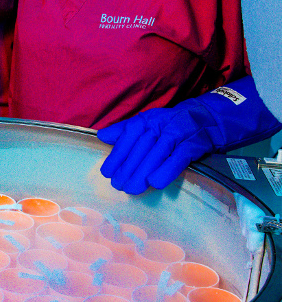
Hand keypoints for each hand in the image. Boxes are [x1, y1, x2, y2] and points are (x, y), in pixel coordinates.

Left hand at [97, 107, 213, 194]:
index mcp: (146, 120)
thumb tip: (101, 135)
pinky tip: (155, 183)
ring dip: (143, 173)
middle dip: (127, 168)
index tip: (107, 172)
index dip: (117, 155)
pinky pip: (177, 158)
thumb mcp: (146, 123)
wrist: (205, 119)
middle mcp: (159, 125)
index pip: (128, 137)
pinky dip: (166, 170)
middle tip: (117, 185)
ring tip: (132, 188)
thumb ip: (124, 130)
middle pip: (141, 148)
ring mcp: (176, 134)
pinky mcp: (192, 145)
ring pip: (156, 154)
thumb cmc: (169, 124)